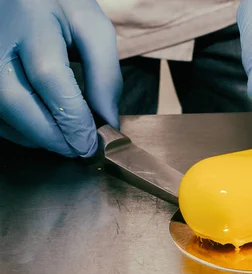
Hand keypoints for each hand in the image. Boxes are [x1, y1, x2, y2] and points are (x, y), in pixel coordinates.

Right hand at [0, 0, 121, 156]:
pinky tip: (44, 128)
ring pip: (0, 111)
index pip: (49, 78)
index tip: (93, 142)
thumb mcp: (92, 30)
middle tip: (80, 149)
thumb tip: (108, 122)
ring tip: (66, 141)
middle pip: (15, 100)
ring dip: (34, 136)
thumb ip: (105, 74)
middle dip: (51, 134)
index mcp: (30, 19)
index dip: (73, 118)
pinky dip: (18, 128)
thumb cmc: (59, 6)